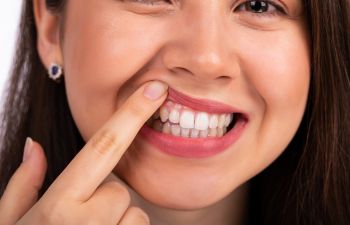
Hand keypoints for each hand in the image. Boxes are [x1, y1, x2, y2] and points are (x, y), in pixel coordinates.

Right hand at [0, 81, 167, 224]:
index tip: (156, 90)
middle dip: (106, 202)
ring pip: (134, 215)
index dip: (132, 114)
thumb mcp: (8, 224)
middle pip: (121, 191)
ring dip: (117, 224)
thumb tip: (34, 147)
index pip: (103, 146)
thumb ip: (22, 185)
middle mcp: (87, 221)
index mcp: (57, 205)